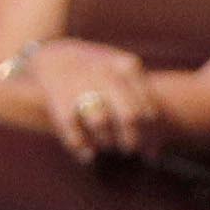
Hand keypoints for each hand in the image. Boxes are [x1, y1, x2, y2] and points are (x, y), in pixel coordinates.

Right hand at [14, 36, 166, 162]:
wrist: (55, 53)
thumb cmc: (100, 73)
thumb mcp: (124, 73)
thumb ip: (141, 100)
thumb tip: (155, 149)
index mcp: (127, 67)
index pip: (149, 111)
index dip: (152, 137)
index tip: (150, 153)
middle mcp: (106, 74)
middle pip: (129, 116)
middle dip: (131, 141)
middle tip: (129, 151)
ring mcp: (81, 84)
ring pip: (101, 122)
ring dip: (107, 142)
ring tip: (108, 147)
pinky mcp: (58, 98)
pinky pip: (73, 129)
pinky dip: (82, 146)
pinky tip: (88, 155)